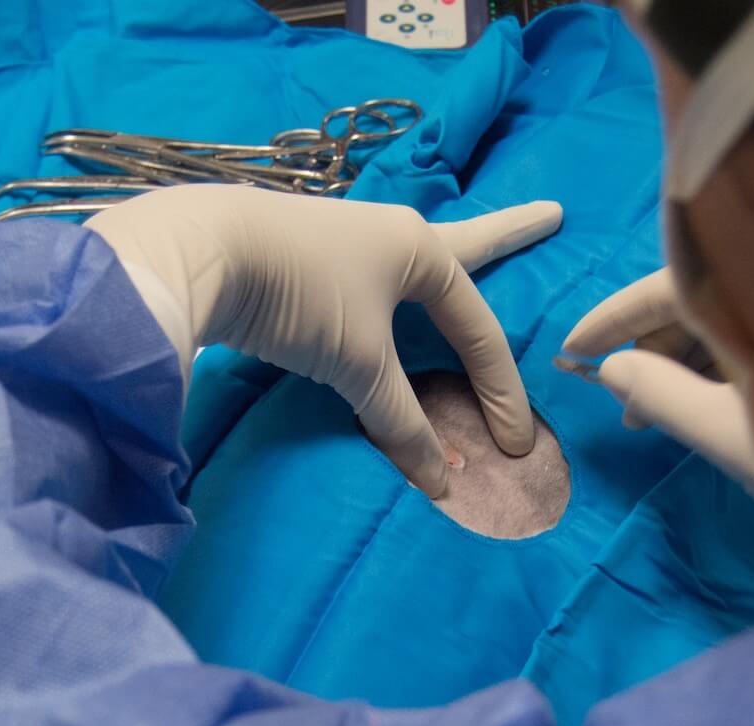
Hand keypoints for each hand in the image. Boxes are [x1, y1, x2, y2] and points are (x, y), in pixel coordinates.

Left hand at [90, 185, 562, 495]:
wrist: (203, 253)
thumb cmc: (301, 297)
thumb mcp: (360, 366)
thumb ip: (402, 423)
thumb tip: (440, 480)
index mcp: (422, 250)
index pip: (479, 329)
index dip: (502, 393)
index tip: (517, 445)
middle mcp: (392, 236)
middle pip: (466, 249)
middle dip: (509, 236)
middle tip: (551, 216)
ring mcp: (349, 245)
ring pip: (412, 274)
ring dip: (442, 280)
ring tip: (470, 261)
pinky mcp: (307, 263)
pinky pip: (371, 292)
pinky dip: (391, 307)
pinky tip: (388, 296)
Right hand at [562, 272, 753, 578]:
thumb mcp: (731, 437)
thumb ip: (663, 393)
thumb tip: (610, 366)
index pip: (671, 279)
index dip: (616, 314)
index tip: (569, 348)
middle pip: (705, 291)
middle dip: (648, 338)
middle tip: (612, 392)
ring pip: (734, 318)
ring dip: (682, 356)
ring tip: (645, 412)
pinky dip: (721, 366)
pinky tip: (699, 406)